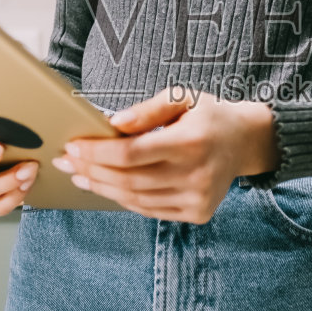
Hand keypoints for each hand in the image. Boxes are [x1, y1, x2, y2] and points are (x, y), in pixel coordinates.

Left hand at [52, 88, 279, 222]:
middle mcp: (197, 174)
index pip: (131, 153)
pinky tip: (106, 186)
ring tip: (79, 174)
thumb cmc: (207, 115)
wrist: (245, 141)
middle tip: (66, 160)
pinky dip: (123, 199)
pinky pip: (149, 210)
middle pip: (128, 179)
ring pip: (135, 199)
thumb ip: (147, 110)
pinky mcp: (197, 213)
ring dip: (102, 187)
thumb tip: (113, 124)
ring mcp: (198, 198)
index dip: (96, 152)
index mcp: (192, 142)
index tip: (72, 146)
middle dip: (90, 170)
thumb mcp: (181, 97)